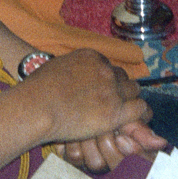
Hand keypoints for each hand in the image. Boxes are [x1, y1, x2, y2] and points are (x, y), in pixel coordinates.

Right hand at [19, 49, 165, 164]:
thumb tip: (68, 73)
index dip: (106, 79)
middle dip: (119, 88)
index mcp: (91, 57)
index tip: (101, 90)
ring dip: (130, 99)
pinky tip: (130, 121)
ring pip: (134, 90)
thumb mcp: (55, 67)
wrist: (38, 105)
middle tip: (113, 102)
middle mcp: (105, 70)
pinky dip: (138, 114)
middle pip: (122, 77)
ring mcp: (112, 90)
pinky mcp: (116, 111)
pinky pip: (139, 108)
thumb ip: (69, 68)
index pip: (108, 66)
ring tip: (124, 112)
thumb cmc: (38, 89)